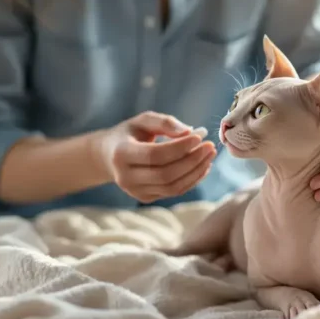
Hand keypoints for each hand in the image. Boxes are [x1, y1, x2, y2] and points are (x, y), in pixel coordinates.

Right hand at [93, 111, 216, 202]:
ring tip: (209, 156)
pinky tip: (202, 166)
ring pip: (172, 187)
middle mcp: (125, 177)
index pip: (155, 155)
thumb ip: (165, 122)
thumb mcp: (143, 120)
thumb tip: (189, 132)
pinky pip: (173, 192)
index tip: (199, 137)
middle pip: (165, 174)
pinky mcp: (145, 198)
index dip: (180, 147)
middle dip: (192, 161)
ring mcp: (134, 191)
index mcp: (121, 153)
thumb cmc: (130, 134)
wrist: (109, 156)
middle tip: (210, 147)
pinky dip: (191, 180)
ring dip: (196, 172)